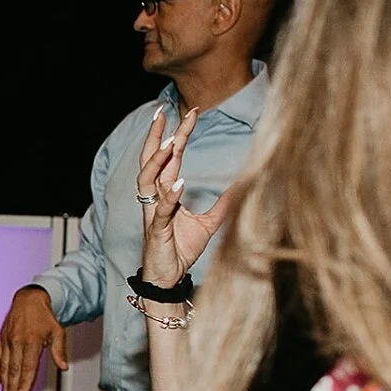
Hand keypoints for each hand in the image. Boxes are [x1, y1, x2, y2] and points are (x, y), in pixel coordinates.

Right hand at [0, 286, 67, 390]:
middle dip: (12, 386)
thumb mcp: (57, 331)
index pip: (28, 367)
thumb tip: (63, 366)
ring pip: (5, 365)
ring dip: (4, 381)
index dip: (25, 382)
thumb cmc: (44, 316)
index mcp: (32, 341)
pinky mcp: (1, 338)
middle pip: (14, 369)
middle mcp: (18, 341)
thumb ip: (59, 350)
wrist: (28, 299)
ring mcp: (8, 340)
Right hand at [136, 106, 238, 287]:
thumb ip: (222, 205)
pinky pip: (159, 210)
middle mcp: (154, 198)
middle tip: (167, 112)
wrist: (168, 278)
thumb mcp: (208, 224)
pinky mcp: (155, 230)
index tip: (190, 113)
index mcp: (165, 193)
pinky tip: (179, 183)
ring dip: (158, 160)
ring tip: (172, 142)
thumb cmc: (180, 249)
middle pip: (152, 160)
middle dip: (159, 136)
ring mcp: (152, 213)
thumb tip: (243, 187)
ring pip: (147, 180)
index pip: (169, 158)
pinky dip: (169, 196)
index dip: (178, 135)